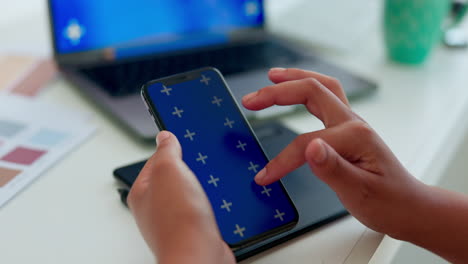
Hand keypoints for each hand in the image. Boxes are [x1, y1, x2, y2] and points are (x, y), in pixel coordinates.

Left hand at [128, 131, 234, 263]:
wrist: (198, 256)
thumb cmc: (178, 221)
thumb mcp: (169, 170)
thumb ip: (166, 151)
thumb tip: (165, 137)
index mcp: (142, 191)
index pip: (155, 160)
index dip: (172, 147)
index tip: (184, 139)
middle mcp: (155, 208)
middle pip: (173, 178)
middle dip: (190, 168)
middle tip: (201, 161)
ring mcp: (174, 221)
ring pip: (189, 194)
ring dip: (202, 187)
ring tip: (211, 180)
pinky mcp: (193, 231)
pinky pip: (202, 210)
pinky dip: (211, 203)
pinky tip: (218, 201)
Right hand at [242, 68, 427, 238]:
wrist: (409, 207)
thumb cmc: (389, 202)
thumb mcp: (360, 193)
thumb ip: (333, 169)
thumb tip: (309, 148)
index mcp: (355, 137)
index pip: (307, 142)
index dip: (282, 160)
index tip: (265, 175)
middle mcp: (353, 123)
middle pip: (312, 90)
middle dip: (278, 91)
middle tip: (251, 99)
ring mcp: (351, 123)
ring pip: (320, 87)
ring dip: (294, 79)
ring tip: (271, 77)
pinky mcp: (348, 129)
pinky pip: (325, 98)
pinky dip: (305, 88)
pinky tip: (295, 90)